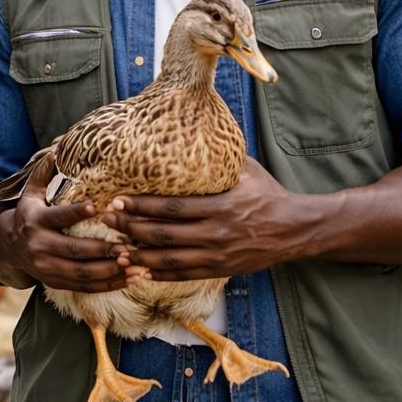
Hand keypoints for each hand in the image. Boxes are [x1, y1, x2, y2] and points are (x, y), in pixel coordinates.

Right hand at [0, 154, 136, 293]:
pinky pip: (85, 287)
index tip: (97, 208)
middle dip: (102, 250)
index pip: (57, 217)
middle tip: (128, 246)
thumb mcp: (30, 194)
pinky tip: (129, 279)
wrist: (8, 247)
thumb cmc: (28, 215)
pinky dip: (109, 285)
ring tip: (135, 265)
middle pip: (73, 250)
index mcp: (35, 221)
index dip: (76, 213)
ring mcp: (47, 268)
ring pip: (82, 273)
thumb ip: (43, 174)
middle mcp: (39, 246)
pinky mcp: (56, 282)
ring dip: (111, 271)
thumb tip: (54, 151)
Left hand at [100, 156, 304, 279]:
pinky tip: (139, 270)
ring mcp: (217, 255)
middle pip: (164, 234)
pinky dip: (158, 274)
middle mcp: (217, 233)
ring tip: (115, 250)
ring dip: (139, 256)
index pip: (172, 208)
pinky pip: (182, 275)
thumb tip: (191, 126)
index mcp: (220, 206)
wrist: (295, 229)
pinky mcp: (219, 270)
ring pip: (169, 259)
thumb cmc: (266, 193)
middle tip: (107, 220)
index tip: (118, 200)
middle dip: (131, 228)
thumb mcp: (245, 168)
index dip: (142, 206)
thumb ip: (217, 157)